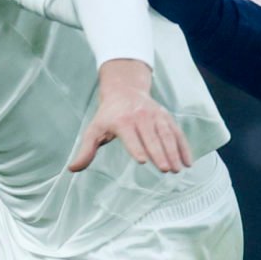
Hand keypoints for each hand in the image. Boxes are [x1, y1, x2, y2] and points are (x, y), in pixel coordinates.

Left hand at [68, 58, 192, 173]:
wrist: (125, 89)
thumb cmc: (108, 115)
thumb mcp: (94, 129)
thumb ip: (86, 150)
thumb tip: (72, 169)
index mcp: (122, 121)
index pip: (130, 136)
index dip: (136, 147)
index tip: (142, 160)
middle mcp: (141, 117)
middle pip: (152, 137)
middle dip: (159, 153)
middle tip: (166, 169)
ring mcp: (156, 116)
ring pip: (167, 134)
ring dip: (174, 152)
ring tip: (178, 169)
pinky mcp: (166, 118)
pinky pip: (177, 133)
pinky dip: (184, 147)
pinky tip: (188, 162)